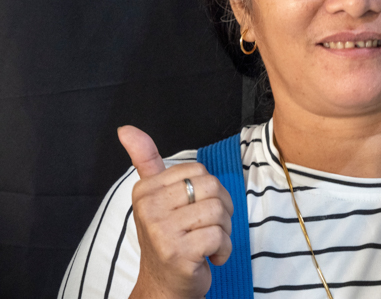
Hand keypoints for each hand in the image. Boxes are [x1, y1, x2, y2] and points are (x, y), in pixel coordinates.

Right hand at [118, 126, 233, 298]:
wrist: (164, 287)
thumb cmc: (167, 239)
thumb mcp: (154, 197)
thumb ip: (145, 160)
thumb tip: (126, 129)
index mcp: (145, 190)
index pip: (199, 172)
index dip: (208, 191)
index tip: (194, 210)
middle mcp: (148, 208)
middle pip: (212, 188)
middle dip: (220, 210)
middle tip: (204, 228)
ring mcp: (162, 231)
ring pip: (218, 211)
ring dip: (223, 230)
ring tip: (206, 242)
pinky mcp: (178, 252)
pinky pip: (219, 236)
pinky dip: (223, 249)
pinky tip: (209, 258)